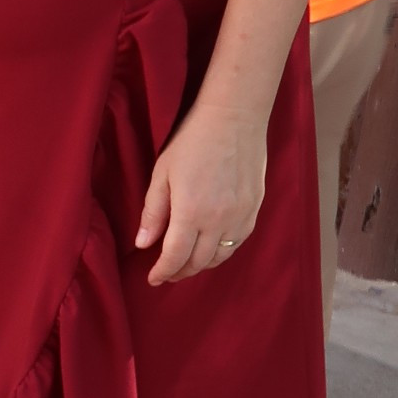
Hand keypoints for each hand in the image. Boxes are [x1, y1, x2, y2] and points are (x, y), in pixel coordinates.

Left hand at [135, 102, 266, 285]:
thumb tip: (143, 244)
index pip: (175, 256)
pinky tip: (211, 248)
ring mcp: (240, 216)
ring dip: (201, 265)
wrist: (234, 118)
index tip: (153, 279)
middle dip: (180, 272)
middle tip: (167, 273)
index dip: (162, 272)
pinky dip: (222, 252)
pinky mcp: (254, 209)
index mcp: (191, 212)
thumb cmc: (192, 141)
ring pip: (220, 256)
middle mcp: (218, 220)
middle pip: (198, 261)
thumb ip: (153, 212)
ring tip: (187, 263)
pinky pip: (238, 242)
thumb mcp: (162, 174)